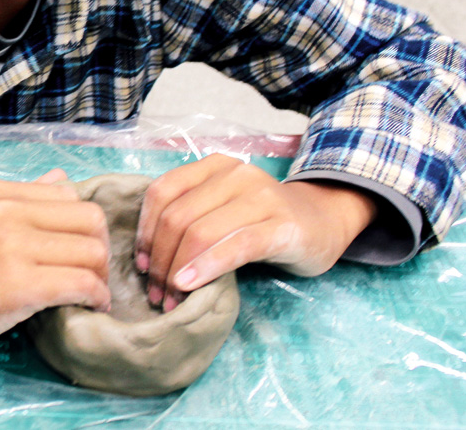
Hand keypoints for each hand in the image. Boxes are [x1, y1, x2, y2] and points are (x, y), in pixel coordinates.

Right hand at [0, 169, 110, 360]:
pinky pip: (81, 283)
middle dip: (101, 249)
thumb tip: (62, 178)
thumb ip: (22, 198)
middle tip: (94, 274)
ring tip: (92, 293)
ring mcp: (12, 246)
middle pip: (90, 220)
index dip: (84, 226)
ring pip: (92, 252)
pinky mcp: (18, 284)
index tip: (81, 251)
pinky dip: (96, 296)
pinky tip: (90, 305)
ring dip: (101, 277)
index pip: (71, 195)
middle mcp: (6, 211)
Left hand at [135, 154, 376, 310]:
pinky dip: (206, 267)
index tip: (141, 264)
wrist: (323, 220)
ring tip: (171, 299)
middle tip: (156, 293)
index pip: (163, 192)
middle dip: (160, 260)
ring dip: (177, 271)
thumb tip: (145, 256)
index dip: (145, 231)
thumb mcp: (222, 208)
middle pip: (178, 217)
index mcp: (214, 167)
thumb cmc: (263, 220)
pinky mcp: (282, 226)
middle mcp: (235, 174)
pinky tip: (189, 285)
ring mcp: (261, 197)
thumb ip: (190, 216)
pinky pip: (235, 246)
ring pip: (201, 232)